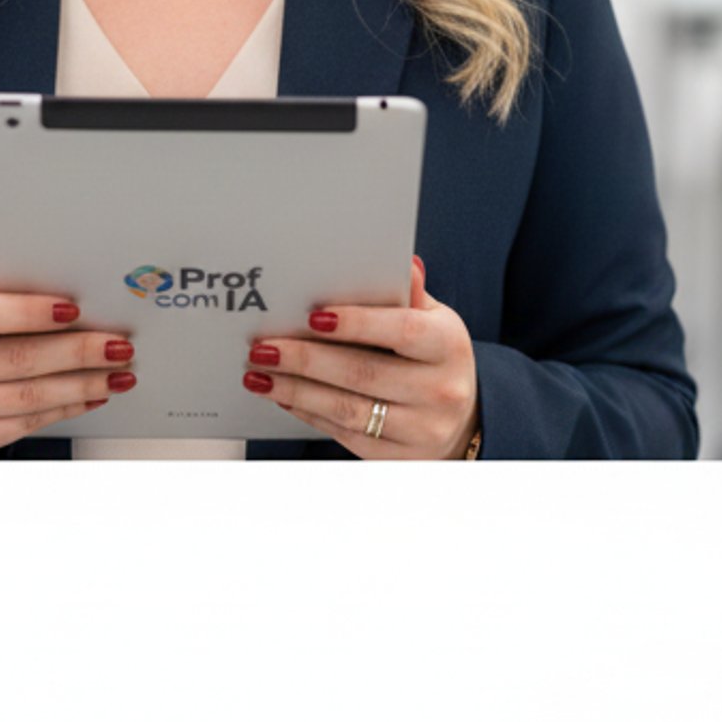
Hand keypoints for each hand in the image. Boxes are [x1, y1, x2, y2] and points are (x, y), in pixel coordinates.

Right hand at [0, 264, 137, 458]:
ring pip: (29, 397)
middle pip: (19, 359)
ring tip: (119, 372)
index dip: (31, 312)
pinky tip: (92, 395)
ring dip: (83, 385)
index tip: (75, 309)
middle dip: (78, 352)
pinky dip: (67, 408)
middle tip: (119, 344)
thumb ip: (6, 284)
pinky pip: (27, 423)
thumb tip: (68, 276)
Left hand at [241, 254, 480, 459]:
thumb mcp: (433, 320)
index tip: (313, 316)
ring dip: (296, 390)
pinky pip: (344, 433)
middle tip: (265, 347)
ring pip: (347, 409)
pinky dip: (308, 412)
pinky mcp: (397, 458)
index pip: (402, 330)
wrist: (461, 419)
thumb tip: (405, 263)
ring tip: (259, 374)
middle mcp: (439, 390)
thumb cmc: (435, 357)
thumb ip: (408, 295)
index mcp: (448, 346)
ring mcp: (420, 429)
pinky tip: (283, 395)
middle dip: (306, 359)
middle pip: (363, 373)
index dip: (357, 322)